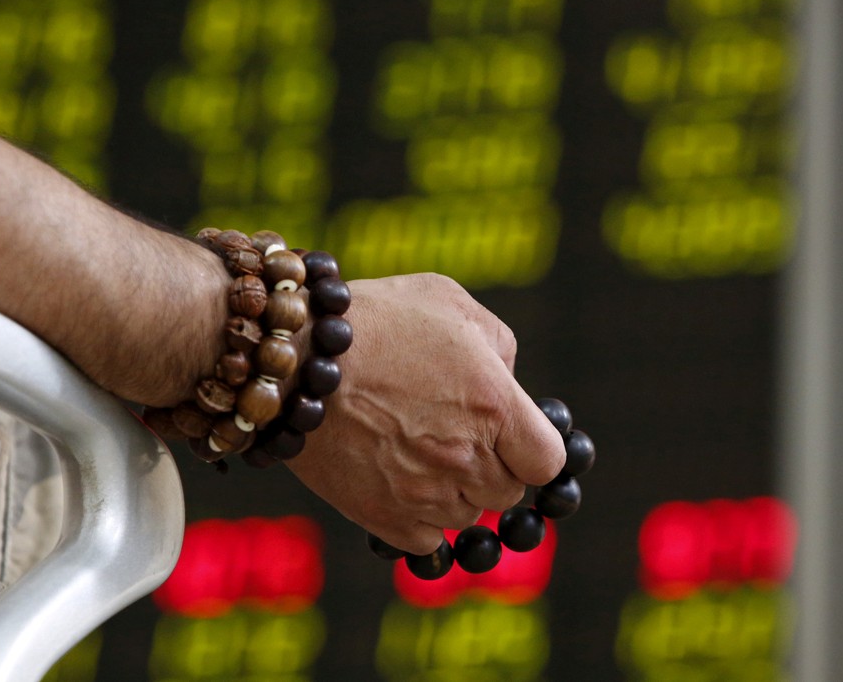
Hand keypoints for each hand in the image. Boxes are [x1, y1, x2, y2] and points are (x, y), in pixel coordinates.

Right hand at [285, 273, 565, 554]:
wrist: (294, 356)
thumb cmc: (375, 318)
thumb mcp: (450, 302)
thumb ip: (498, 344)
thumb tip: (510, 380)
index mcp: (495, 404)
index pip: (548, 461)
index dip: (534, 449)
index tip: (516, 436)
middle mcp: (466, 456)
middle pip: (508, 491)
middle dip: (492, 466)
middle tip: (456, 435)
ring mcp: (424, 492)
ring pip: (466, 515)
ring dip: (455, 491)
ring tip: (419, 451)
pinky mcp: (383, 517)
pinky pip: (427, 540)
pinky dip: (421, 520)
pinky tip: (402, 483)